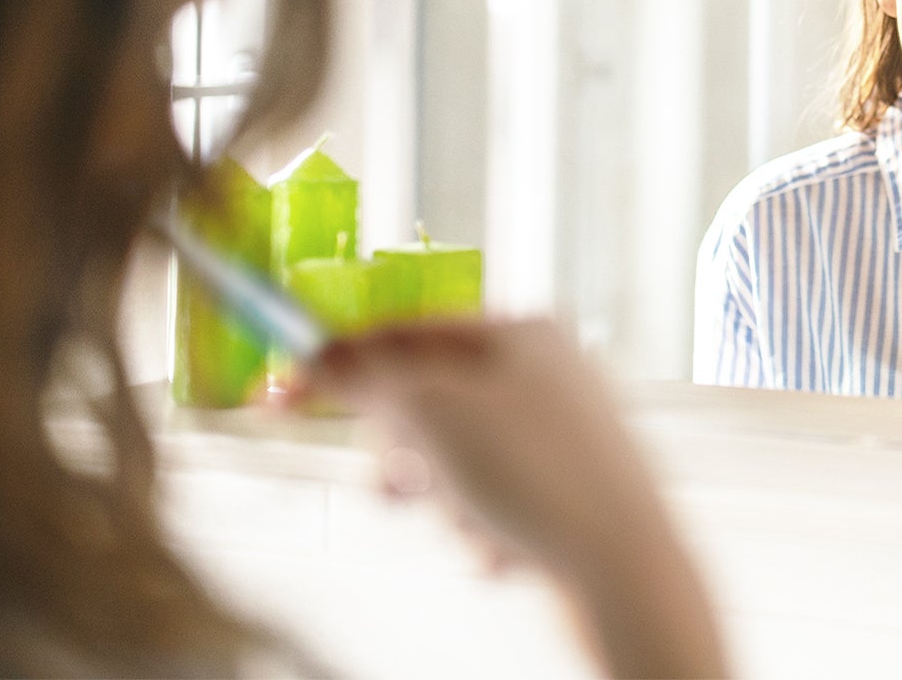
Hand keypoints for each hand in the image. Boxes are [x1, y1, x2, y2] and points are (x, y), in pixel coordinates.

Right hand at [306, 320, 726, 678]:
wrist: (625, 571)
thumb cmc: (538, 477)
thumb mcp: (431, 412)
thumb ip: (368, 377)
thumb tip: (320, 357)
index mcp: (524, 331)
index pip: (409, 330)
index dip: (338, 362)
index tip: (276, 396)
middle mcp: (549, 374)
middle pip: (426, 402)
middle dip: (402, 455)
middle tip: (399, 486)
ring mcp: (561, 438)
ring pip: (451, 466)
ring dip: (442, 504)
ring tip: (472, 523)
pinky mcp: (566, 498)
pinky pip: (486, 510)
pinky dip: (479, 534)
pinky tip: (508, 552)